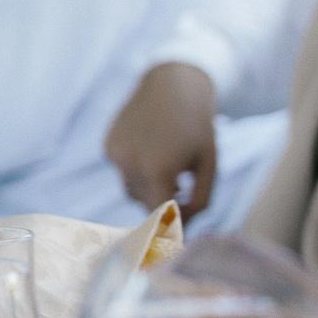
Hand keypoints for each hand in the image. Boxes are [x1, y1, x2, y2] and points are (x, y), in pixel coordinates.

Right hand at [104, 62, 218, 215]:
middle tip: (183, 189)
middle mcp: (130, 164)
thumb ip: (200, 200)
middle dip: (162, 202)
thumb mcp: (208, 164)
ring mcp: (115, 154)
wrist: (175, 84)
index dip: (169, 227)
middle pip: (145, 203)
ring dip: (149, 185)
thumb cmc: (198, 127)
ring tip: (170, 163)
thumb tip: (182, 229)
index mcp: (158, 170)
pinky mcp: (108, 145)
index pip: (158, 216)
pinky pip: (123, 170)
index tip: (178, 233)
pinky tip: (153, 146)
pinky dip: (137, 167)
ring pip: (131, 189)